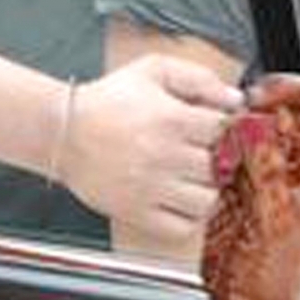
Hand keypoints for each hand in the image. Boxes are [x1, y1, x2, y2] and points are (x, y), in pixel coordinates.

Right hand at [57, 55, 243, 242]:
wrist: (64, 132)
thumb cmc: (108, 101)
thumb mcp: (152, 71)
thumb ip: (198, 78)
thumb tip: (236, 99)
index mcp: (172, 119)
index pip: (226, 131)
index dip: (225, 130)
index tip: (213, 131)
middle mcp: (165, 156)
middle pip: (220, 167)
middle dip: (215, 160)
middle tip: (200, 154)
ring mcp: (152, 188)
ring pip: (207, 201)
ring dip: (204, 190)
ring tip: (190, 179)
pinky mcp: (138, 213)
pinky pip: (182, 228)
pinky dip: (187, 219)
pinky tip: (179, 201)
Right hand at [202, 25, 299, 299]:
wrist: (245, 291)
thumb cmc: (273, 265)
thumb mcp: (273, 214)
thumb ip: (264, 165)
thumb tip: (254, 123)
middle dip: (278, 92)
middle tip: (255, 108)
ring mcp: (279, 160)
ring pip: (266, 111)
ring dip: (245, 122)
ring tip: (235, 158)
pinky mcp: (250, 168)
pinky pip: (239, 134)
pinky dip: (227, 142)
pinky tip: (224, 170)